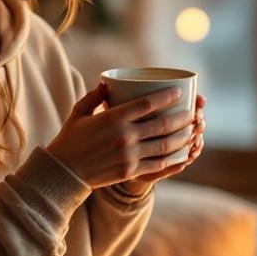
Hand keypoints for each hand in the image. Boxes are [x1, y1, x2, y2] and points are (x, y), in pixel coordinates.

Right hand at [46, 84, 204, 190]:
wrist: (63, 172)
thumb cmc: (70, 139)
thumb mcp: (79, 112)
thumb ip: (95, 96)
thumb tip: (108, 82)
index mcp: (113, 118)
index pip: (148, 104)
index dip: (167, 97)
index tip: (179, 94)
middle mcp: (125, 136)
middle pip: (162, 124)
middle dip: (182, 118)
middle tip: (193, 113)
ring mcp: (129, 156)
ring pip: (165, 145)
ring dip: (183, 138)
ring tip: (193, 131)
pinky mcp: (130, 171)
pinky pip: (158, 165)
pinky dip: (174, 159)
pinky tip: (183, 154)